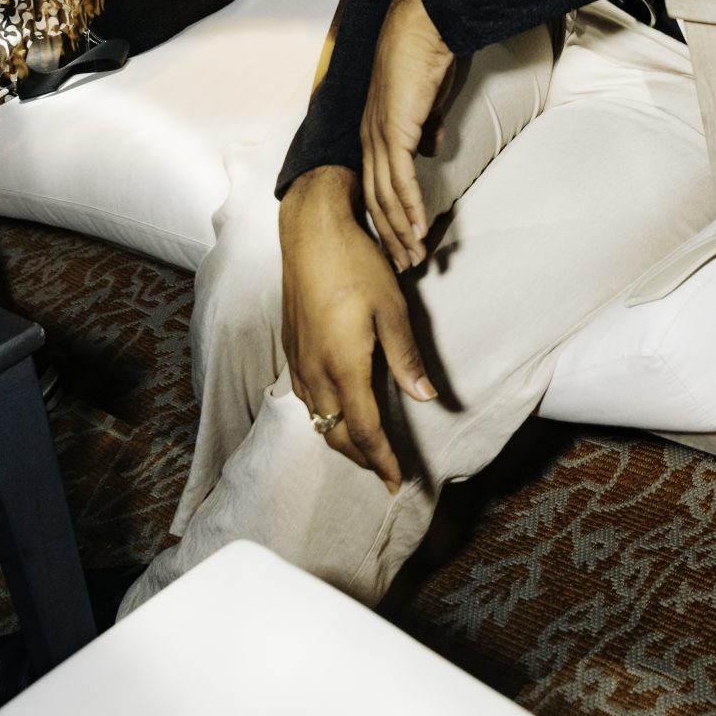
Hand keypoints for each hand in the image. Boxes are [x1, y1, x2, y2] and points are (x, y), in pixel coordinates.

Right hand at [279, 167, 436, 491]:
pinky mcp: (291, 349)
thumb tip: (425, 397)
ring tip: (367, 448)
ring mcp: (298, 362)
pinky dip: (324, 416)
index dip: (381, 460)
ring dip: (341, 438)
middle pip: (336, 433)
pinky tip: (338, 410)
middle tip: (385, 471)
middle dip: (362, 458)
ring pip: (317, 419)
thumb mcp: (391, 308)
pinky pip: (306, 399)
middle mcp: (315, 372)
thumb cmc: (355, 265)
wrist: (311, 234)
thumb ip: (405, 357)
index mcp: (343, 366)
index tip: (396, 481)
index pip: (364, 430)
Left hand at [360, 0, 454, 270]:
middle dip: (390, 234)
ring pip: (385, 196)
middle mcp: (368, 138)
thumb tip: (430, 150)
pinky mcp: (394, 131)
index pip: (374, 184)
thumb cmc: (427, 56)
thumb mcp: (427, 99)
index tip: (400, 240)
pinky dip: (410, 206)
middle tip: (405, 262)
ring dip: (400, 229)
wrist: (424, 25)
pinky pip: (401, 179)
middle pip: (374, 199)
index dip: (387, 216)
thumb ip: (425, 126)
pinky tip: (419, 227)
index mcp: (373, 130)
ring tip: (415, 255)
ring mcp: (378, 135)